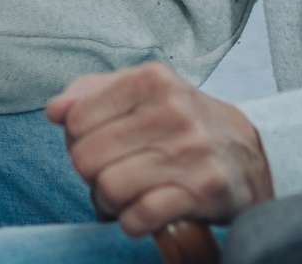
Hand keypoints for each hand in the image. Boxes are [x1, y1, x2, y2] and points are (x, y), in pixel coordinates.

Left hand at [47, 62, 272, 237]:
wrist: (247, 153)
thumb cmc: (181, 121)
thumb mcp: (141, 92)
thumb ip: (90, 93)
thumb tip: (54, 111)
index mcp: (151, 79)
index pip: (76, 119)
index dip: (78, 139)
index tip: (100, 144)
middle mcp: (172, 110)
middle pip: (87, 157)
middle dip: (92, 173)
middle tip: (112, 172)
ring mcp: (190, 151)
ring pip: (109, 188)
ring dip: (110, 201)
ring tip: (127, 194)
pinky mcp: (202, 191)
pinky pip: (139, 216)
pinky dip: (132, 222)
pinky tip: (144, 211)